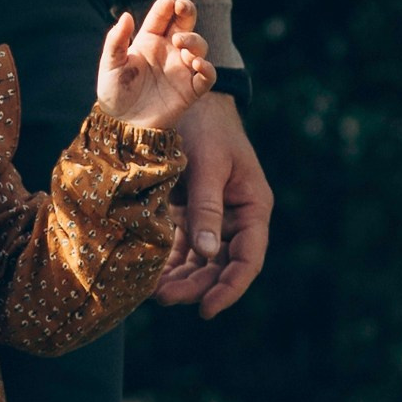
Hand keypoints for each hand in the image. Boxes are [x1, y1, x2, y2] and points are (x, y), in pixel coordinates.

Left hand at [97, 0, 214, 132]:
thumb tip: (127, 16)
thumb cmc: (114, 92)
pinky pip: (207, 76)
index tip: (169, 1)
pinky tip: (196, 63)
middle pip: (185, 24)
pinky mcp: (191, 90)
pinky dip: (207, 68)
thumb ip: (116, 41)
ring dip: (193, 40)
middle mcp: (168, 50)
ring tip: (181, 45)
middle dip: (187, 12)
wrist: (122, 124)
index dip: (166, 7)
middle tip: (183, 7)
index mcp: (149, 40)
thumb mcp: (110, 65)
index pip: (161, 17)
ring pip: (199, 46)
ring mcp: (181, 69)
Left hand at [156, 87, 272, 318]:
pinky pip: (180, 246)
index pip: (248, 259)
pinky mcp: (187, 212)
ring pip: (200, 261)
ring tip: (153, 293)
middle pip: (221, 265)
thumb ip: (206, 207)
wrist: (185, 92)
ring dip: (180, 278)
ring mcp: (211, 217)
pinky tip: (149, 275)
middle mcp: (235, 217)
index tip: (206, 309)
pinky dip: (167, 262)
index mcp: (252, 206)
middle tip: (164, 298)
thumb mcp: (208, 163)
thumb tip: (207, 253)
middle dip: (196, 286)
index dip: (229, 288)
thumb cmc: (204, 124)